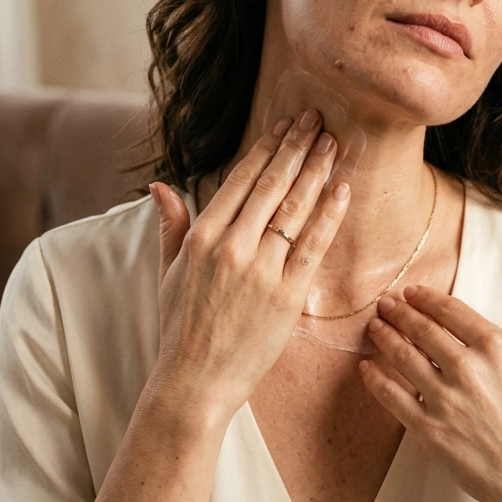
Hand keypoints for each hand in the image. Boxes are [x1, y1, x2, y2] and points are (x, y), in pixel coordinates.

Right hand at [147, 110, 349, 427]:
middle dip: (296, 147)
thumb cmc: (180, 328)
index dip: (266, 149)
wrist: (195, 381)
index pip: (240, 180)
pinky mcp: (286, 295)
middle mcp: (231, 246)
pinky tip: (342, 189)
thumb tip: (160, 186)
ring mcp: (261, 270)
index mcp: (201, 237)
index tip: (285, 125)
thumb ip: (171, 225)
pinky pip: (313, 245)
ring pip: (294, 208)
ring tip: (332, 143)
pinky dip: (329, 214)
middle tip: (317, 120)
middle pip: (271, 185)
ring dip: (316, 171)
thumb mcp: (168, 272)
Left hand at [360, 285, 501, 501]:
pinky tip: (366, 367)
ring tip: (374, 327)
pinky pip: (392, 396)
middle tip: (385, 304)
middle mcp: (467, 369)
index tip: (412, 293)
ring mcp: (445, 399)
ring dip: (384, 337)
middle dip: (400, 313)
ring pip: (403, 357)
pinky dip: (375, 378)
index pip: (451, 312)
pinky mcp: (428, 429)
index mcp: (497, 349)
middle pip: (422, 330)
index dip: (427, 299)